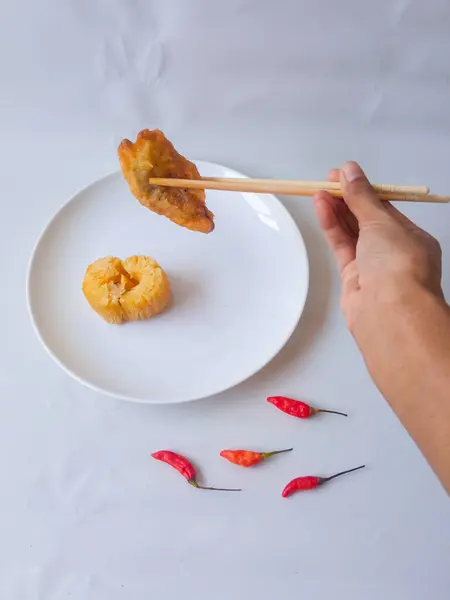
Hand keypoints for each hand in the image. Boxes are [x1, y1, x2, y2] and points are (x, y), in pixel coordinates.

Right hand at [313, 161, 442, 332]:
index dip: (363, 189)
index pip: (384, 207)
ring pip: (351, 232)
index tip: (342, 174)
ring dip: (336, 211)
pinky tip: (321, 208)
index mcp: (412, 236)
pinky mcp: (352, 278)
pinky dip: (331, 227)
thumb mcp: (382, 222)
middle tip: (325, 180)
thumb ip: (361, 197)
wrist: (390, 313)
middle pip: (366, 219)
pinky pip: (341, 246)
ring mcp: (372, 265)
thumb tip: (349, 171)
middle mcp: (393, 251)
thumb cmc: (397, 263)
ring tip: (317, 191)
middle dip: (347, 199)